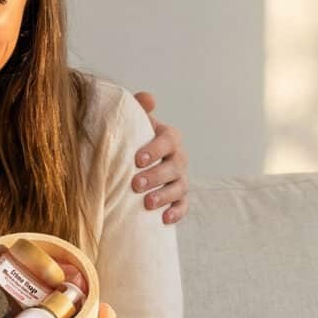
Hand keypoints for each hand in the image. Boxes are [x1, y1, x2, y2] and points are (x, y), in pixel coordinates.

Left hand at [130, 91, 187, 224]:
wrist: (135, 163)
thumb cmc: (134, 139)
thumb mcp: (135, 122)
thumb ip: (138, 108)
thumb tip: (148, 98)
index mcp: (168, 138)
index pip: (169, 140)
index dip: (155, 149)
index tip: (137, 159)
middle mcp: (178, 158)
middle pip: (174, 166)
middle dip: (156, 176)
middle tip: (135, 185)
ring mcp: (181, 179)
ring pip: (179, 187)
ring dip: (164, 196)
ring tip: (147, 204)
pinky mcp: (180, 198)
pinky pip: (184, 206)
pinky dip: (177, 212)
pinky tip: (165, 219)